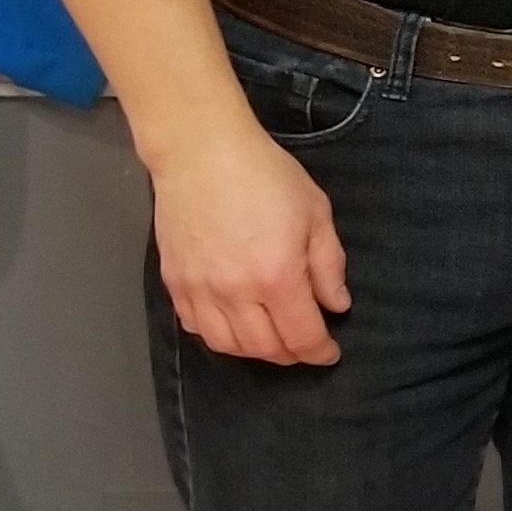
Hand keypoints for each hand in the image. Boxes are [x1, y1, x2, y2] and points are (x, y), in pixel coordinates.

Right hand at [148, 123, 349, 364]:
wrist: (202, 155)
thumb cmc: (267, 176)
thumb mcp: (316, 214)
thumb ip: (329, 266)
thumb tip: (337, 305)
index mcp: (277, 276)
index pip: (301, 336)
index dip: (319, 352)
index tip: (329, 353)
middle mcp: (235, 292)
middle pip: (264, 348)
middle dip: (291, 355)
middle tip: (305, 347)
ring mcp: (199, 290)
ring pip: (227, 345)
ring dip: (254, 352)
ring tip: (274, 341)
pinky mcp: (174, 283)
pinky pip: (196, 327)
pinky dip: (219, 337)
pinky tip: (235, 326)